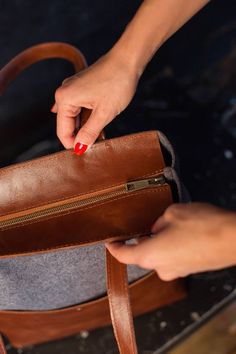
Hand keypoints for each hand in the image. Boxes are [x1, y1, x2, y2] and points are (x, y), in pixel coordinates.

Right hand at [52, 50, 139, 151]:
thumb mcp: (104, 113)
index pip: (62, 131)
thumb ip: (89, 133)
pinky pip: (79, 110)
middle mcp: (64, 94)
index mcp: (65, 99)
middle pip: (67, 125)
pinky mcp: (80, 89)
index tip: (87, 153)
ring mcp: (72, 90)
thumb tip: (79, 148)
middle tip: (98, 144)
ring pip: (74, 118)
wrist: (128, 60)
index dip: (73, 145)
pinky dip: (88, 119)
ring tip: (101, 134)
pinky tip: (98, 125)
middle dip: (80, 136)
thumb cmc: (117, 83)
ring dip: (86, 128)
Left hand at [106, 203, 235, 279]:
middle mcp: (162, 268)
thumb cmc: (204, 226)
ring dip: (159, 242)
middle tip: (145, 224)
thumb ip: (158, 222)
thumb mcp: (172, 213)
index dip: (114, 247)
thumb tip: (157, 228)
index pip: (123, 255)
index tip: (110, 242)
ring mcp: (177, 271)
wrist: (234, 239)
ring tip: (170, 224)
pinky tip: (181, 233)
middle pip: (142, 255)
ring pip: (159, 255)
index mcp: (151, 255)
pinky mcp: (190, 269)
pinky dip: (171, 247)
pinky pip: (173, 257)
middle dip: (142, 239)